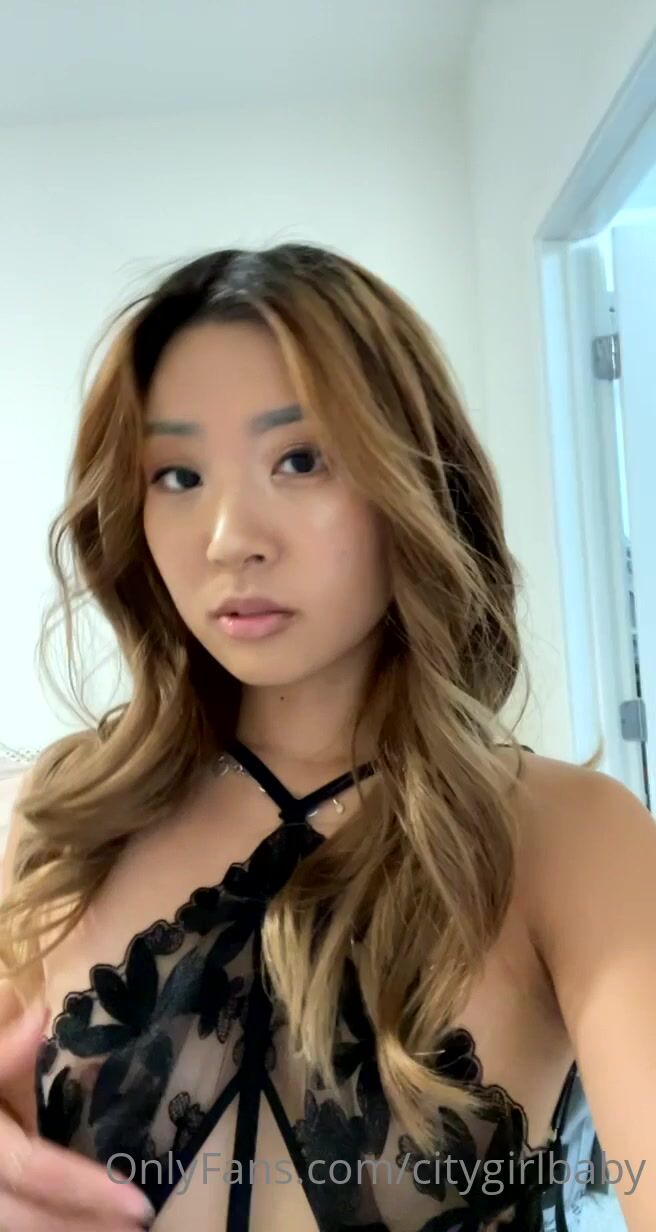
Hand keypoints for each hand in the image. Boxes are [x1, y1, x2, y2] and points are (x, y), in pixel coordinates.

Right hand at [0, 995, 154, 1229]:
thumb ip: (1, 1051)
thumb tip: (40, 1014)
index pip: (33, 1169)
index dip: (84, 1190)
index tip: (137, 1205)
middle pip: (23, 1217)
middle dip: (80, 1226)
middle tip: (136, 1229)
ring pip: (15, 1226)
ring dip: (61, 1230)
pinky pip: (9, 1221)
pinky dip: (36, 1226)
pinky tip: (69, 1225)